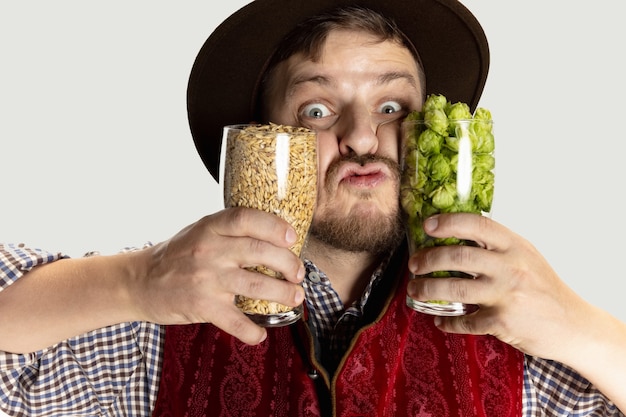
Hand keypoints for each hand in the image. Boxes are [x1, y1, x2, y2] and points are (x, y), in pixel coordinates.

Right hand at [128, 207, 305, 344]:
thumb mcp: (200, 231)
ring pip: (256, 285)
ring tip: (295, 298)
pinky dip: (252, 331)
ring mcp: (206, 279)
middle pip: (260, 251)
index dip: (275, 226)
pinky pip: (235, 321)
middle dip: (288, 263)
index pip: (247, 218)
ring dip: (283, 294)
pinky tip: (260, 333)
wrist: (139, 282)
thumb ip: (230, 231)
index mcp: (211, 227)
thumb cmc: (176, 255)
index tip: (292, 238)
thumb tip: (275, 238)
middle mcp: (210, 250)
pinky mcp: (202, 306)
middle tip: (298, 274)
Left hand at [406, 212, 590, 360]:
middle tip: (414, 264)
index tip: (427, 226)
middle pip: (458, 256)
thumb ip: (496, 246)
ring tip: (414, 290)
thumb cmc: (544, 288)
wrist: (573, 325)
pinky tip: (439, 320)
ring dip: (427, 290)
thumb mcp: (525, 257)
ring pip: (454, 289)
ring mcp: (506, 295)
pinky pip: (464, 321)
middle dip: (428, 259)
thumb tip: (455, 234)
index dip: (449, 222)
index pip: (478, 224)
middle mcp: (510, 267)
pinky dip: (447, 322)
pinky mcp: (502, 322)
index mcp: (515, 246)